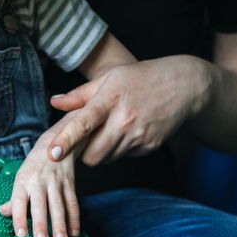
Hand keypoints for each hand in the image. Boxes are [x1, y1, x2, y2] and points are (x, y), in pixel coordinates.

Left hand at [0, 130, 80, 236]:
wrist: (56, 143)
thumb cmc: (34, 167)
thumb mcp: (21, 178)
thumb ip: (14, 198)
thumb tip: (2, 212)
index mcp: (23, 181)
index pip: (18, 202)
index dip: (19, 218)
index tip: (21, 234)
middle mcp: (39, 181)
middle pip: (40, 204)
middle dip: (41, 223)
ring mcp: (56, 182)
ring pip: (59, 205)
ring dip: (61, 224)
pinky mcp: (70, 183)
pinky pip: (73, 202)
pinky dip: (75, 218)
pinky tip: (74, 232)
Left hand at [48, 55, 211, 165]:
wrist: (183, 86)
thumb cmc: (140, 79)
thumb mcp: (109, 78)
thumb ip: (80, 94)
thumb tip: (54, 102)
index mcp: (109, 99)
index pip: (83, 123)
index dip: (67, 139)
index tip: (53, 152)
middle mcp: (124, 120)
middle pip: (92, 155)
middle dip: (84, 152)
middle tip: (87, 137)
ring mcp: (139, 135)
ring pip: (107, 158)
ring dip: (103, 150)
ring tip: (112, 128)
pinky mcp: (150, 146)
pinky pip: (124, 156)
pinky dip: (121, 148)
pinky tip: (129, 130)